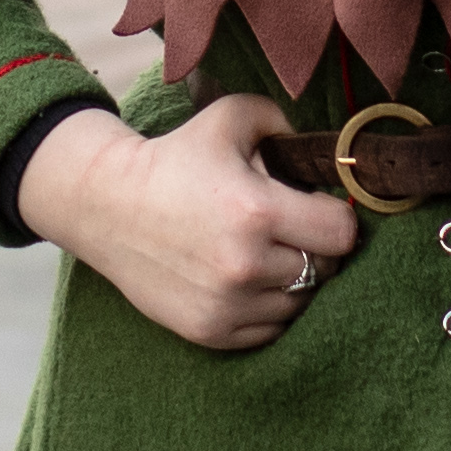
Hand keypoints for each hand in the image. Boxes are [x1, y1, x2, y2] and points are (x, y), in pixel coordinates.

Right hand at [18, 96, 360, 352]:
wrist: (108, 206)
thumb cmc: (174, 160)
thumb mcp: (228, 119)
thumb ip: (283, 121)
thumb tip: (321, 147)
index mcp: (257, 211)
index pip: (342, 232)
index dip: (335, 216)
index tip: (316, 207)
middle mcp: (246, 264)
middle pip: (325, 269)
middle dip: (315, 247)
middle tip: (290, 229)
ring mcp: (228, 304)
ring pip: (300, 303)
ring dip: (293, 281)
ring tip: (264, 253)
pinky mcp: (210, 331)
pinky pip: (270, 329)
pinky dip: (268, 308)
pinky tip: (246, 279)